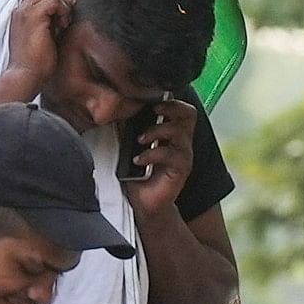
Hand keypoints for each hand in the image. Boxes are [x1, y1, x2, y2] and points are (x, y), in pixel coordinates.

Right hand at [1, 0, 72, 96]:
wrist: (24, 76)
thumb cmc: (35, 63)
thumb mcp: (45, 35)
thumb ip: (53, 19)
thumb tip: (69, 2)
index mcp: (20, 14)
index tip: (67, 8)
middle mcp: (20, 10)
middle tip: (67, 15)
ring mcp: (25, 12)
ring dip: (62, 3)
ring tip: (64, 22)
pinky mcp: (33, 17)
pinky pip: (54, 0)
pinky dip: (63, 10)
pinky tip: (63, 25)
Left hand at [120, 95, 197, 217]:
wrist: (141, 203)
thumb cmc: (135, 173)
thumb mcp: (128, 145)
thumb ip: (127, 126)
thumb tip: (114, 106)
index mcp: (171, 131)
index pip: (180, 107)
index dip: (168, 100)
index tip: (147, 101)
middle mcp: (180, 141)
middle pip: (188, 113)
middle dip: (169, 108)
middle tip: (152, 111)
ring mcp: (182, 155)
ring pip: (179, 132)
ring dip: (156, 131)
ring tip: (139, 140)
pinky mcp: (180, 170)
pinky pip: (171, 155)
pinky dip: (152, 154)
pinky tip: (138, 160)